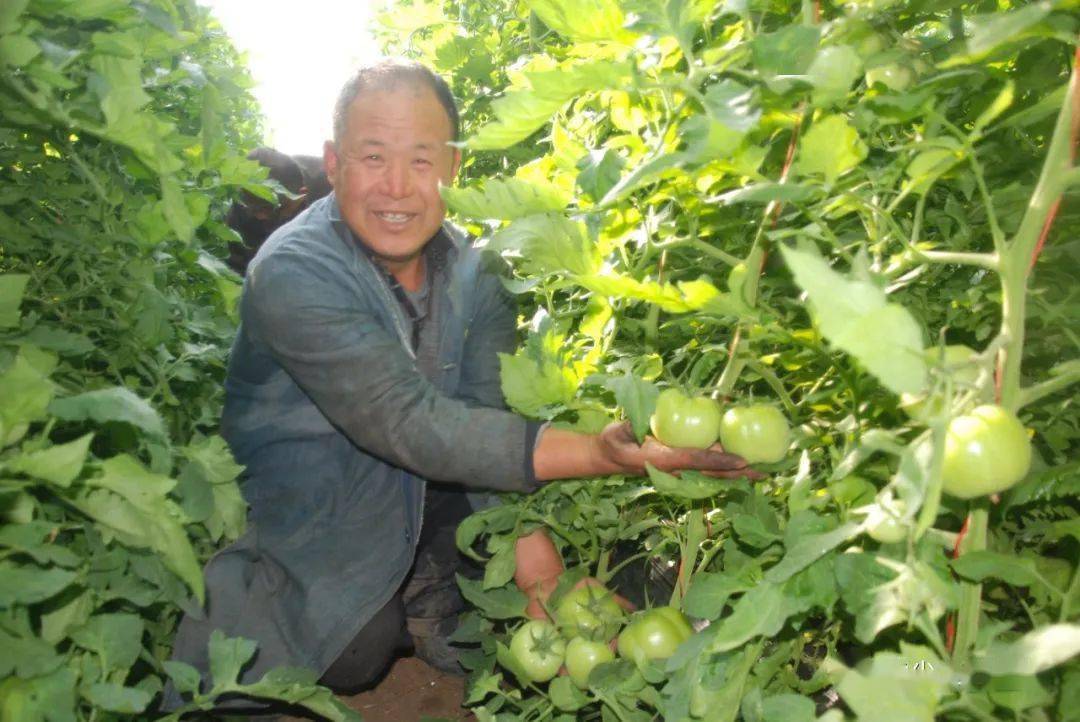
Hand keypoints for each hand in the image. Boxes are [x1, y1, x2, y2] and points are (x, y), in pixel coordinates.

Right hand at [597, 420, 763, 478]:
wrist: (609, 457)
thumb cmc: (614, 442)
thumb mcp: (617, 433)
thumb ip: (629, 428)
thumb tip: (640, 422)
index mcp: (665, 460)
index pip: (697, 460)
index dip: (720, 460)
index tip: (742, 460)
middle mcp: (677, 469)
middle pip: (713, 472)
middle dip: (738, 473)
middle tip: (764, 472)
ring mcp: (681, 469)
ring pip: (713, 472)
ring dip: (737, 472)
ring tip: (761, 470)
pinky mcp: (681, 466)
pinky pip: (707, 466)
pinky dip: (726, 466)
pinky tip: (742, 463)